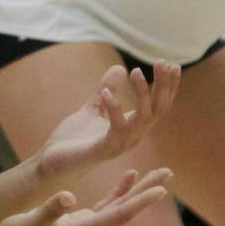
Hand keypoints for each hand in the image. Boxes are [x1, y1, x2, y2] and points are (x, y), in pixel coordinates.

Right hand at [0, 168, 173, 225]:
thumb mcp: (28, 225)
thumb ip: (48, 211)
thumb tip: (68, 197)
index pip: (118, 216)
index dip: (139, 202)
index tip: (160, 191)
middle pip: (127, 210)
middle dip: (148, 191)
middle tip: (168, 173)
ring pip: (122, 206)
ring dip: (140, 189)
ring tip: (159, 172)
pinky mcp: (84, 220)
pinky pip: (110, 204)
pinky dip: (121, 189)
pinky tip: (130, 175)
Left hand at [31, 62, 180, 182]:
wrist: (52, 162)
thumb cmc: (74, 139)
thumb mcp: (93, 108)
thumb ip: (106, 90)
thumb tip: (120, 68)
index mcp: (132, 127)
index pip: (158, 105)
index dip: (168, 86)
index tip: (172, 63)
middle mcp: (132, 136)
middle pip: (157, 110)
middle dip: (163, 86)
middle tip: (162, 63)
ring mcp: (120, 144)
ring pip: (143, 118)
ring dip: (142, 94)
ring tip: (135, 71)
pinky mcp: (104, 149)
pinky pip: (117, 128)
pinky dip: (114, 108)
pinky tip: (106, 92)